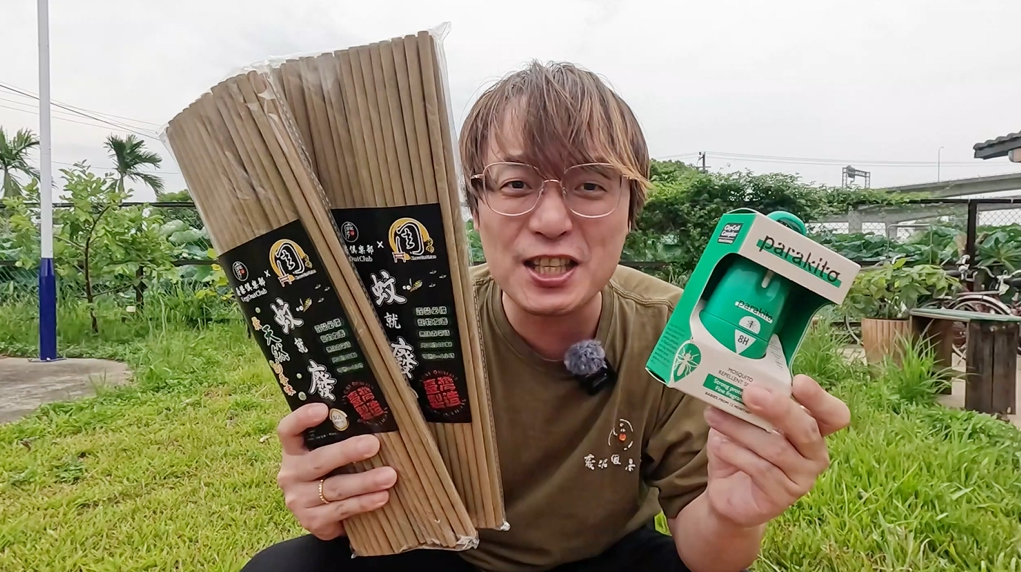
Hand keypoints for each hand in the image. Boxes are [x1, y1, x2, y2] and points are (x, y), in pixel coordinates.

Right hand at [275, 402, 397, 539]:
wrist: (324, 516)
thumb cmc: (332, 474)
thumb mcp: (329, 455)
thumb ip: (340, 439)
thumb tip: (376, 418)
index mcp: (293, 451)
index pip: (288, 430)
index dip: (302, 418)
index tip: (323, 409)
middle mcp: (291, 474)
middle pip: (318, 461)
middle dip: (347, 452)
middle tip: (373, 445)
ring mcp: (298, 499)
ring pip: (334, 488)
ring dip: (365, 481)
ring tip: (389, 476)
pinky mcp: (311, 520)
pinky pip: (341, 510)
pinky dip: (363, 503)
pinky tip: (382, 497)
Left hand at [701, 374, 850, 528]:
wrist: (726, 491)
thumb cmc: (741, 448)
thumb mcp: (744, 419)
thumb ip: (749, 402)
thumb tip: (736, 382)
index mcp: (813, 428)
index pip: (834, 414)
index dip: (820, 398)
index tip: (797, 381)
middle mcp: (815, 453)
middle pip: (807, 429)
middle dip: (779, 408)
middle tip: (749, 393)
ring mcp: (802, 478)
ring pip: (777, 449)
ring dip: (742, 429)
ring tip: (714, 416)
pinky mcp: (783, 496)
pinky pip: (761, 469)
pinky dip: (735, 452)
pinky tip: (718, 445)